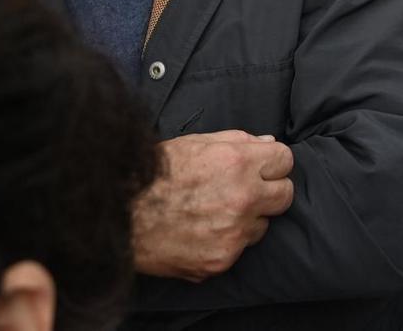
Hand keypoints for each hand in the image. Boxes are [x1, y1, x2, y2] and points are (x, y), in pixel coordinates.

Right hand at [133, 130, 295, 280]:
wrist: (117, 214)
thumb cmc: (153, 174)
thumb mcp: (195, 143)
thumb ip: (238, 141)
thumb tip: (269, 146)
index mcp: (237, 162)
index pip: (285, 160)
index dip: (273, 163)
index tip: (262, 167)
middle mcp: (241, 198)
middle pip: (285, 195)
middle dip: (270, 191)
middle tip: (247, 191)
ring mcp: (232, 233)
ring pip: (262, 226)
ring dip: (247, 219)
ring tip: (214, 212)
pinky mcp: (220, 260)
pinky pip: (239, 250)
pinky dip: (226, 242)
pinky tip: (201, 232)